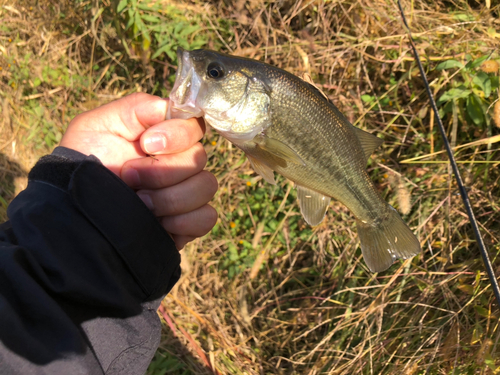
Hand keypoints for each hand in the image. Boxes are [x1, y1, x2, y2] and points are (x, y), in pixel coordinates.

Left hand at [60, 93, 217, 248]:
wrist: (75, 210)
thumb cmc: (84, 165)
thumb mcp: (97, 125)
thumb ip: (136, 107)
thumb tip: (174, 108)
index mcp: (164, 138)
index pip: (195, 126)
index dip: (178, 134)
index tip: (146, 144)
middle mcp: (179, 163)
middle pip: (199, 158)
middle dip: (162, 171)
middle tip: (129, 177)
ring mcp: (186, 194)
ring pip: (206, 186)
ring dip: (170, 197)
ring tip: (140, 202)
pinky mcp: (187, 223)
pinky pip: (206, 217)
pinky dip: (185, 221)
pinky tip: (159, 223)